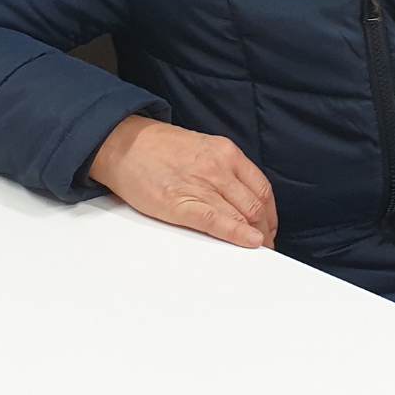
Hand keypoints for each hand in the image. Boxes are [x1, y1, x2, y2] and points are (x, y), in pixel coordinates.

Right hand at [87, 116, 277, 249]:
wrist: (124, 143)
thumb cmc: (159, 148)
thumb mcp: (201, 147)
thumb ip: (223, 168)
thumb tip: (241, 197)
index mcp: (225, 152)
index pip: (261, 187)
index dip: (270, 213)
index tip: (269, 227)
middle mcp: (218, 167)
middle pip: (256, 204)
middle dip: (265, 229)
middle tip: (266, 245)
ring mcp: (200, 185)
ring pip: (242, 214)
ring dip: (255, 236)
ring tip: (258, 251)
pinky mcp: (180, 203)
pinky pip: (216, 221)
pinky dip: (237, 234)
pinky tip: (249, 243)